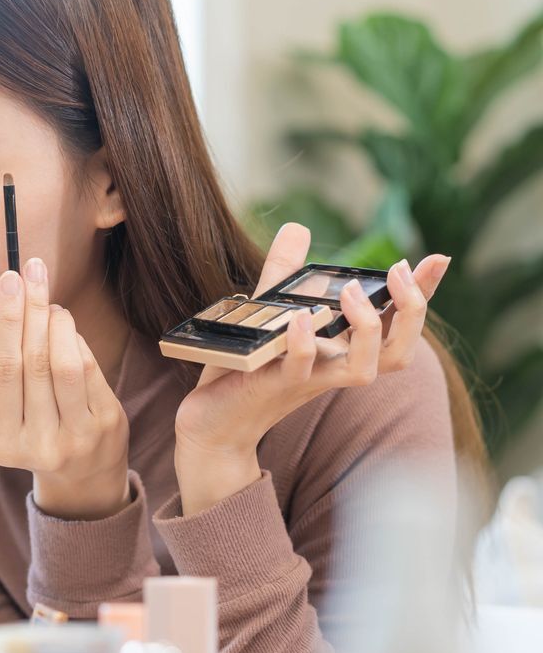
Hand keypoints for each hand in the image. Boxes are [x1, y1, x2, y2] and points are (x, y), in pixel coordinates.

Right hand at [0, 257, 130, 520]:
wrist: (82, 478)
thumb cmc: (37, 430)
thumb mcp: (11, 414)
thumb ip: (11, 368)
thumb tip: (16, 298)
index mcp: (1, 442)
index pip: (2, 370)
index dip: (5, 320)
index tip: (8, 280)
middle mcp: (37, 445)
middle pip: (33, 362)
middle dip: (30, 309)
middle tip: (31, 271)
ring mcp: (76, 438)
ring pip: (64, 363)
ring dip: (56, 322)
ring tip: (49, 303)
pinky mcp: (106, 426)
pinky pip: (89, 370)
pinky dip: (75, 341)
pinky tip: (66, 328)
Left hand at [173, 222, 451, 514]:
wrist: (213, 423)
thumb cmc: (245, 369)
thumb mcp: (269, 312)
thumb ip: (285, 273)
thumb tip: (299, 228)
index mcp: (340, 350)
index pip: (394, 325)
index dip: (422, 295)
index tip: (438, 260)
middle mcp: (333, 369)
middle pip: (397, 353)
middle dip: (410, 313)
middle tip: (400, 272)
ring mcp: (307, 381)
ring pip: (361, 370)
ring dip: (365, 329)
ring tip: (353, 291)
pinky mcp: (272, 387)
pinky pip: (299, 370)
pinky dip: (304, 344)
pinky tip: (302, 317)